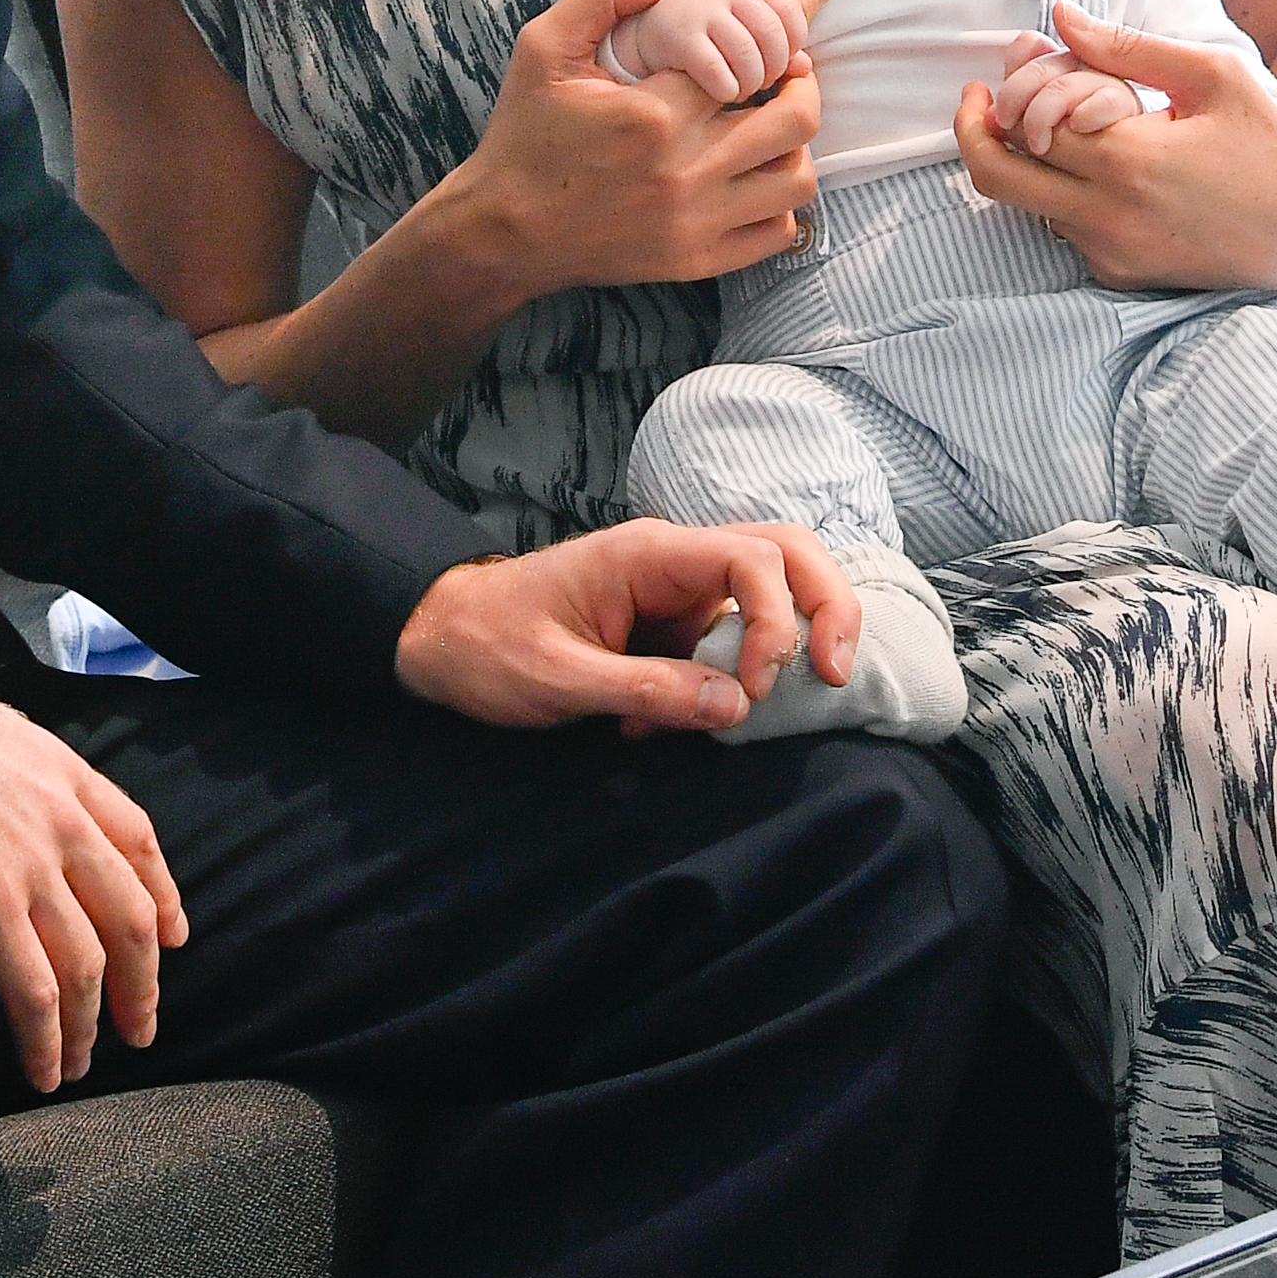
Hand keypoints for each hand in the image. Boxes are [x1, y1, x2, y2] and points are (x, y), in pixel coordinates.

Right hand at [0, 642, 187, 1093]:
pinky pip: (36, 990)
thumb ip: (18, 778)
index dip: (163, 894)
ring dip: (90, 1024)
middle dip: (142, 982)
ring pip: (88, 964)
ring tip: (81, 1063)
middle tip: (140, 1025)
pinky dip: (46, 1038)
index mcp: (65, 771)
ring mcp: (32, 865)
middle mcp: (64, 820)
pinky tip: (44, 1068)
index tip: (173, 934)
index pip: (139, 839)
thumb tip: (7, 810)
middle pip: (130, 915)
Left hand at [394, 519, 862, 734]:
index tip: (757, 687)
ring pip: (768, 598)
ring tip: (756, 709)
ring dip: (778, 651)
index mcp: (647, 553)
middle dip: (825, 606)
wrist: (441, 639)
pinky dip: (726, 686)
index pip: (752, 557)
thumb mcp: (557, 679)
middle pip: (784, 554)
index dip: (778, 619)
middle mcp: (673, 562)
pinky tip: (673, 724)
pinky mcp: (672, 627)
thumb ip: (646, 689)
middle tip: (835, 675)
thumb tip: (738, 705)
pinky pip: (728, 644)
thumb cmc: (488, 647)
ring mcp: (677, 593)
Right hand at [446, 0, 833, 295]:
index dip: (774, 41)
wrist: (504, 230)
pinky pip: (777, 232)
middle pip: (795, 119)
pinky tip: (752, 179)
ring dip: (794, 145)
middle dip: (800, 85)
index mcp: (654, 114)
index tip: (778, 35)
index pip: (752, 61)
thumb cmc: (525, 135)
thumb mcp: (543, 47)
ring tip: (768, 127)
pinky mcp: (697, 260)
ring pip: (797, 179)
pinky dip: (780, 202)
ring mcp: (696, 222)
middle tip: (783, 75)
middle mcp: (684, 171)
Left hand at [956, 3, 1276, 292]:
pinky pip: (1063, 231)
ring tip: (1053, 125)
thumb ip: (1128, 47)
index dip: (1007, 92)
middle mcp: (1110, 216)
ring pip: (1028, 205)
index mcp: (1129, 160)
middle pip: (998, 177)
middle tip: (978, 103)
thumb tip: (1057, 16)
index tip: (1007, 65)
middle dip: (975, 134)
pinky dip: (1061, 196)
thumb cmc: (1270, 140)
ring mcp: (1112, 253)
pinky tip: (1094, 167)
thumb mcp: (1213, 75)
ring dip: (1026, 164)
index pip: (1026, 124)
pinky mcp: (1121, 276)